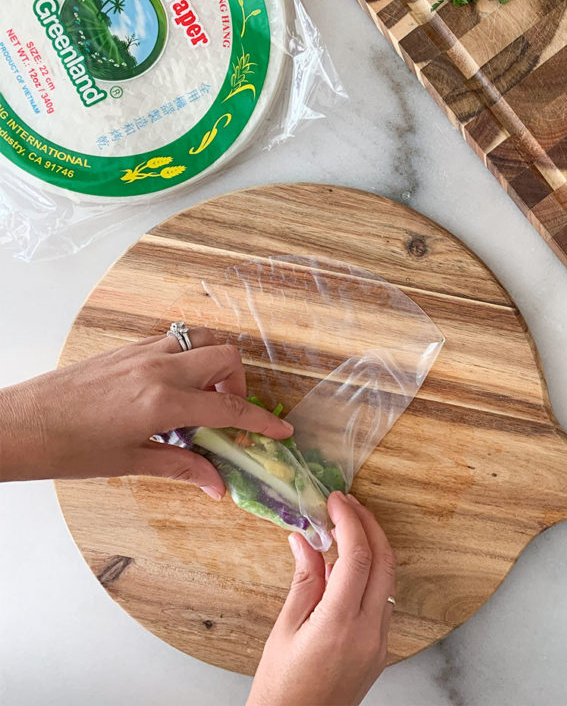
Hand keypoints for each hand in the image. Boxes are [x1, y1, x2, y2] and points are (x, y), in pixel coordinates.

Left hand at [0, 329, 291, 497]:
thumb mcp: (130, 461)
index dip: (261, 421)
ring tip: (201, 397)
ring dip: (214, 364)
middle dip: (239, 382)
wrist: (15, 425)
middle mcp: (157, 368)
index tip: (281, 431)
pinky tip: (171, 390)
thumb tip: (218, 485)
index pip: (229, 406)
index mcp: (162, 401)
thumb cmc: (66, 449)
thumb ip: (182, 467)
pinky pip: (172, 343)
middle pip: (226, 356)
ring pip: (200, 341)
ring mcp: (141, 353)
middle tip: (228, 412)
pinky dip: (186, 359)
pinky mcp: (125, 348)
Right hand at [249, 492, 395, 705]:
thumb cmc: (281, 689)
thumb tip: (305, 540)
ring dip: (373, 549)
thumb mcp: (285, 630)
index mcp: (340, 624)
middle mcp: (369, 632)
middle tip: (348, 505)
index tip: (336, 501)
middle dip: (370, 526)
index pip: (358, 557)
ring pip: (388, 580)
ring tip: (346, 529)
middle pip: (384, 562)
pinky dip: (370, 577)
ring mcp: (380, 643)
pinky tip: (347, 569)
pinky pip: (382, 601)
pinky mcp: (381, 651)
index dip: (350, 522)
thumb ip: (303, 581)